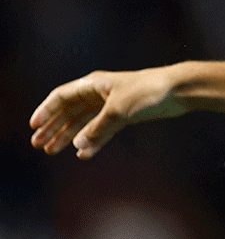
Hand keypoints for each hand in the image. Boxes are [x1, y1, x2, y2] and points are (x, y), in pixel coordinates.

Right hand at [29, 67, 186, 158]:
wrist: (177, 91)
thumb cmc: (146, 92)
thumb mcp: (118, 111)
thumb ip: (98, 129)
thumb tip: (79, 145)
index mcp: (93, 85)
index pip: (61, 97)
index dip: (46, 111)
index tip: (33, 126)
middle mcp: (99, 94)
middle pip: (69, 111)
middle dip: (54, 127)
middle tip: (40, 145)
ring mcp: (111, 105)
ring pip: (84, 122)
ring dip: (69, 136)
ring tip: (53, 151)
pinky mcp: (125, 115)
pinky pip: (102, 130)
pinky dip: (93, 141)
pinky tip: (83, 154)